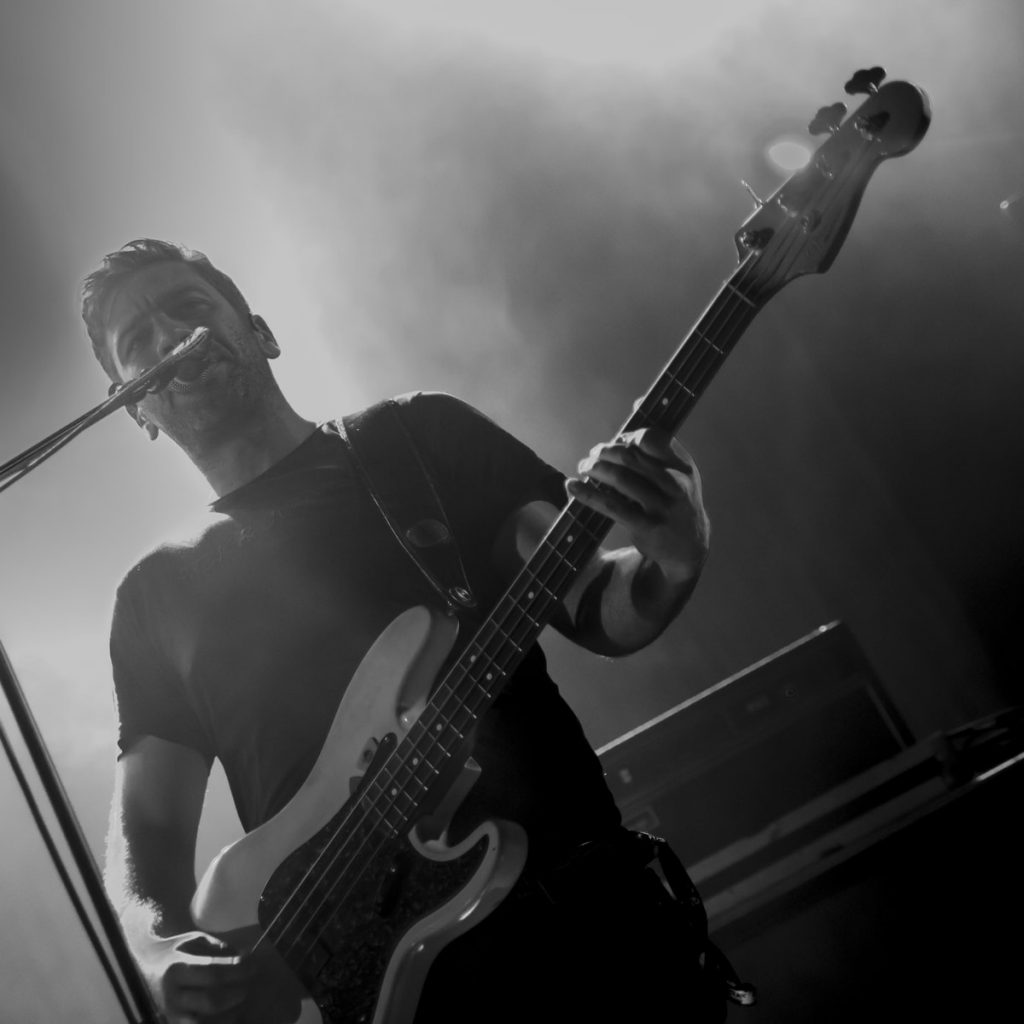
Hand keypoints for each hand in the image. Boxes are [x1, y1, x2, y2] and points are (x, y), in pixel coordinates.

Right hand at [139, 931, 254, 1023]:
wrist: (144, 970)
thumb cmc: (175, 953)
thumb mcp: (195, 942)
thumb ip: (219, 948)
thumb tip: (245, 956)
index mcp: (176, 969)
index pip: (213, 973)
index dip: (238, 970)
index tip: (253, 964)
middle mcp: (172, 996)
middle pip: (211, 1001)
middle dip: (237, 992)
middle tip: (250, 983)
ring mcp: (171, 1016)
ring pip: (205, 1023)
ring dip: (231, 1014)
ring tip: (243, 1001)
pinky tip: (233, 1014)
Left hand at [566, 427, 709, 580]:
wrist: (688, 545)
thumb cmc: (674, 501)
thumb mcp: (678, 472)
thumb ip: (658, 445)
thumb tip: (636, 402)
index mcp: (682, 466)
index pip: (651, 438)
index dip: (627, 437)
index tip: (616, 442)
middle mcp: (675, 485)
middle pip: (630, 457)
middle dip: (604, 452)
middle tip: (592, 454)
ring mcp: (661, 507)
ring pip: (620, 479)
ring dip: (595, 468)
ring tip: (584, 467)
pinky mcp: (646, 526)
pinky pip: (611, 506)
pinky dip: (588, 494)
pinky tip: (572, 486)